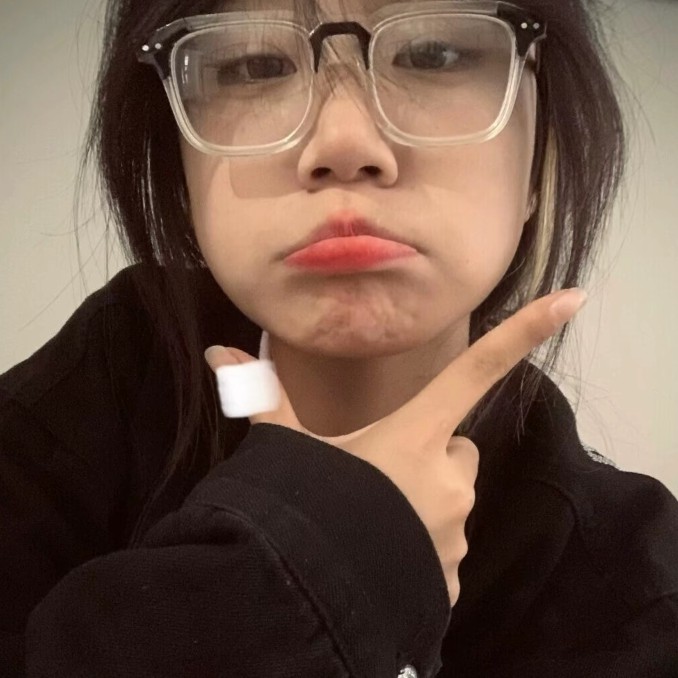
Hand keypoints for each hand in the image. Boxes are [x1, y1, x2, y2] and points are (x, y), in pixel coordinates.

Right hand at [204, 288, 587, 606]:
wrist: (313, 594)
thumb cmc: (309, 508)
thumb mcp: (289, 453)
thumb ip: (261, 401)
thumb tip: (217, 353)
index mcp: (415, 436)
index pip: (475, 371)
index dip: (524, 332)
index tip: (572, 299)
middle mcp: (449, 478)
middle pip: (456, 451)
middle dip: (429, 458)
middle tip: (379, 477)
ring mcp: (456, 529)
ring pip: (450, 502)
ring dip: (422, 505)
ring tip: (373, 521)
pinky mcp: (453, 573)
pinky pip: (444, 548)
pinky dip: (422, 547)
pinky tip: (384, 555)